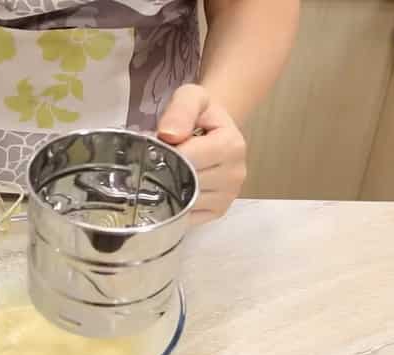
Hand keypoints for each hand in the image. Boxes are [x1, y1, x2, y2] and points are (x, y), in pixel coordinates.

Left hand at [158, 84, 246, 224]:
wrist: (213, 129)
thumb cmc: (201, 115)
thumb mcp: (192, 98)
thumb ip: (180, 110)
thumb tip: (168, 135)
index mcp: (231, 145)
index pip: (189, 158)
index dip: (166, 153)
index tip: (158, 145)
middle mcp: (235, 175)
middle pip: (186, 181)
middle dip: (164, 170)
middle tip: (157, 159)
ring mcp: (228, 197)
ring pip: (185, 201)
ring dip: (167, 188)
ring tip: (167, 170)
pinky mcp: (218, 212)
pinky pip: (187, 216)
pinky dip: (174, 205)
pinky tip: (173, 187)